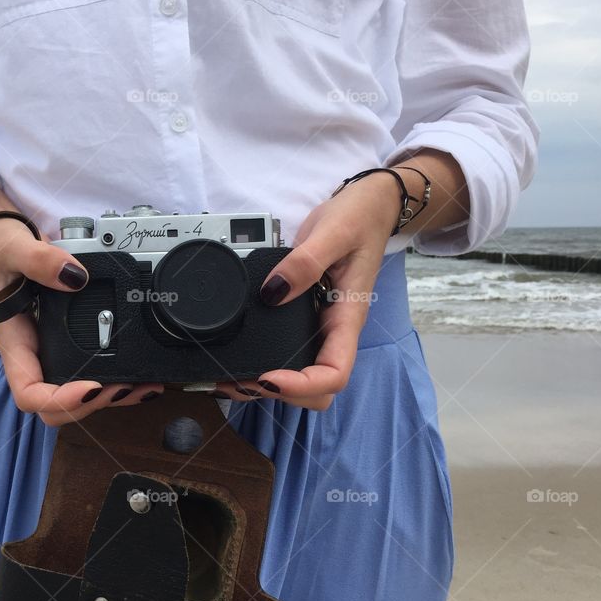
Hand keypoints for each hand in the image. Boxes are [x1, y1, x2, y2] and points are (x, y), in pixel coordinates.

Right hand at [0, 218, 163, 425]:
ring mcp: (49, 352)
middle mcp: (31, 355)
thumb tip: (74, 276)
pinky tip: (139, 376)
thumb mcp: (13, 248)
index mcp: (14, 343)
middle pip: (55, 406)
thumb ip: (39, 260)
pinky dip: (114, 380)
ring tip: (143, 387)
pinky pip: (88, 373)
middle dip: (91, 404)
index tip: (89, 387)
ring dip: (109, 398)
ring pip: (75, 397)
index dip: (59, 399)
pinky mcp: (67, 344)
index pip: (29, 392)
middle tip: (125, 387)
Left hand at [214, 173, 399, 409]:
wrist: (369, 205)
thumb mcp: (334, 232)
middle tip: (238, 381)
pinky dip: (265, 366)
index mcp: (347, 318)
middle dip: (279, 394)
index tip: (268, 377)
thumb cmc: (359, 217)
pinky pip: (288, 354)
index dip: (301, 385)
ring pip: (301, 379)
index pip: (334, 374)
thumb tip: (272, 292)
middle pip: (317, 390)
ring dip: (268, 387)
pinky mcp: (304, 319)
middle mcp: (334, 330)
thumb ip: (304, 262)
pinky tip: (240, 359)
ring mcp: (319, 327)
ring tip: (231, 378)